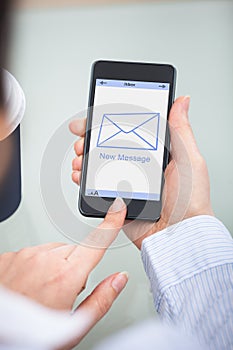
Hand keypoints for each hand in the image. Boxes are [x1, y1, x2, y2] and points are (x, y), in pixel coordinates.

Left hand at [0, 198, 127, 344]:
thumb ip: (102, 299)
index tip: (118, 209)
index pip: (96, 242)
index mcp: (66, 276)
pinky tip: (28, 285)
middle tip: (64, 291)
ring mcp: (25, 256)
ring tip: (42, 290)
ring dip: (54, 264)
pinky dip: (35, 265)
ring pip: (52, 250)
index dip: (111, 224)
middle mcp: (45, 259)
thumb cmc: (30, 338)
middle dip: (75, 265)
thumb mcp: (74, 327)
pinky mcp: (9, 257)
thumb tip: (119, 278)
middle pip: (73, 250)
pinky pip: (32, 253)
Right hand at [70, 97, 213, 248]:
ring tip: (80, 157)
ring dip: (83, 157)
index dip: (108, 121)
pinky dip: (82, 179)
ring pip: (97, 164)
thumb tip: (181, 101)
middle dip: (89, 139)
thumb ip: (180, 130)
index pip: (126, 130)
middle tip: (83, 139)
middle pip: (107, 146)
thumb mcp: (188, 159)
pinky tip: (80, 174)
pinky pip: (94, 187)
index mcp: (153, 154)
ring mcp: (124, 182)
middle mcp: (137, 166)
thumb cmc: (189, 200)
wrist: (178, 234)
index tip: (93, 116)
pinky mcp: (116, 199)